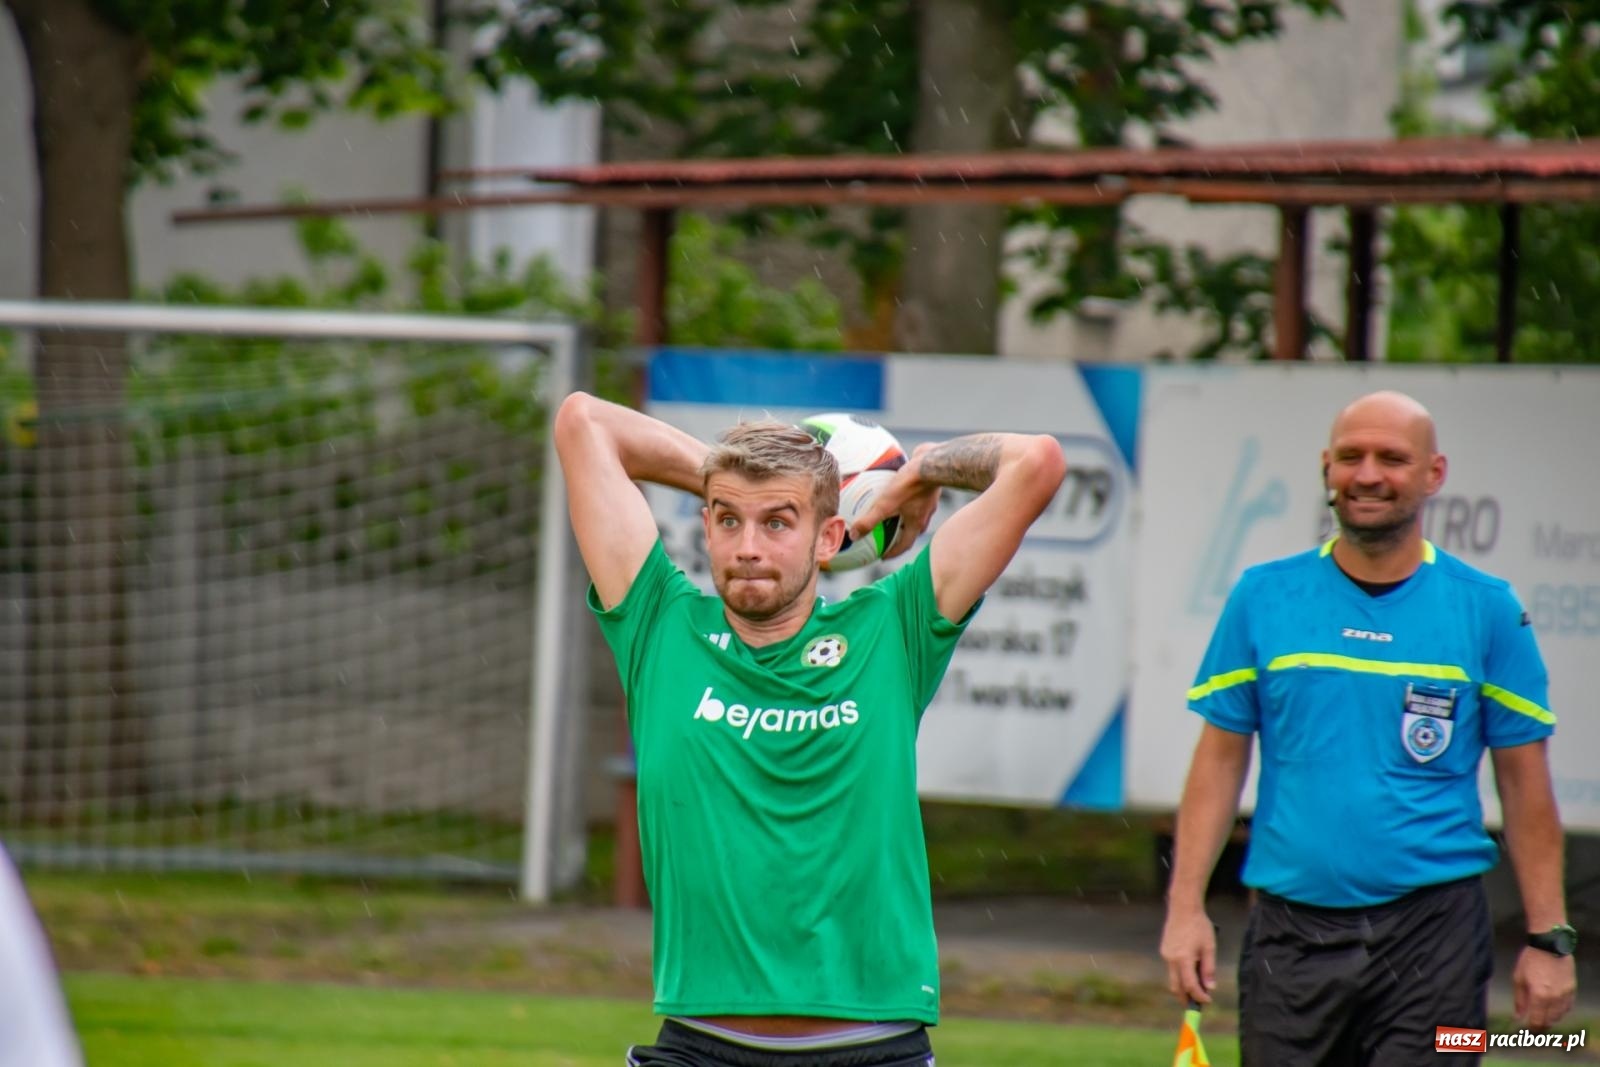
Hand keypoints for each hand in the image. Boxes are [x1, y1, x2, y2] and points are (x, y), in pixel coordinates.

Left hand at [848, 442, 940, 560]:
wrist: (932, 462)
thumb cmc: (911, 485)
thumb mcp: (885, 504)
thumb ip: (870, 520)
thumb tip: (854, 535)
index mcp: (916, 522)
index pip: (905, 544)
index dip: (893, 552)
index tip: (884, 555)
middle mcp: (925, 514)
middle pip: (911, 530)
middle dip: (899, 534)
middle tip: (886, 534)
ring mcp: (929, 500)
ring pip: (916, 512)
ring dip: (904, 515)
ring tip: (891, 510)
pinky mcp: (928, 485)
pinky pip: (916, 495)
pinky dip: (907, 497)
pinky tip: (896, 488)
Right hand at [1160, 906, 1217, 1005]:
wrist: (1183, 907)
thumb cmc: (1199, 926)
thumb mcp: (1209, 947)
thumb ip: (1209, 969)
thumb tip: (1210, 988)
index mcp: (1183, 959)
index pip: (1190, 986)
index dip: (1199, 997)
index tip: (1208, 1001)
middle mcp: (1171, 959)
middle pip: (1176, 987)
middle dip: (1186, 998)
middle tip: (1197, 1004)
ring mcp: (1166, 955)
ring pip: (1173, 979)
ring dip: (1183, 987)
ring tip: (1196, 988)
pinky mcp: (1164, 950)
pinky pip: (1171, 969)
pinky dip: (1180, 975)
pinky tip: (1190, 971)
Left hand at [1513, 946, 1575, 1028]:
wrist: (1550, 945)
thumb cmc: (1530, 960)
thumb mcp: (1519, 979)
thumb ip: (1519, 1001)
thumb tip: (1518, 1017)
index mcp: (1539, 996)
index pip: (1538, 1021)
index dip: (1533, 1028)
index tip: (1528, 1030)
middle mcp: (1555, 998)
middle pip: (1550, 1021)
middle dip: (1542, 1026)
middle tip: (1535, 1026)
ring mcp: (1566, 994)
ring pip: (1560, 1016)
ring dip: (1551, 1019)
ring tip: (1543, 1017)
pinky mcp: (1572, 989)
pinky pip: (1568, 1007)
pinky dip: (1561, 1011)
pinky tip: (1554, 1008)